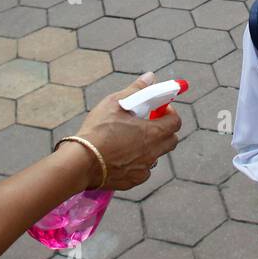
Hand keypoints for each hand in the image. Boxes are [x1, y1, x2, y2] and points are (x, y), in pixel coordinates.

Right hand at [73, 73, 180, 189]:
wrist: (81, 162)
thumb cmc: (98, 130)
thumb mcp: (116, 103)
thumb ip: (136, 90)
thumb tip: (151, 77)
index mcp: (152, 132)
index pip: (175, 122)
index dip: (169, 113)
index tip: (158, 109)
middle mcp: (153, 153)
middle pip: (171, 141)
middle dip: (164, 130)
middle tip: (147, 123)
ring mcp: (144, 169)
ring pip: (156, 156)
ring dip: (150, 147)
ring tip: (130, 140)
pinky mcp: (133, 181)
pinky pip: (142, 170)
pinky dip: (137, 163)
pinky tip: (121, 156)